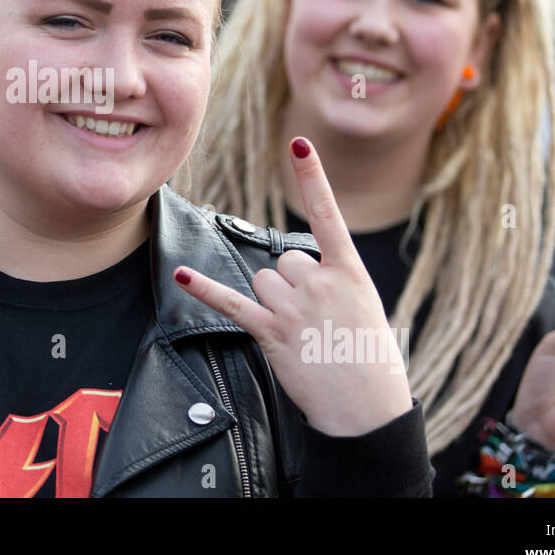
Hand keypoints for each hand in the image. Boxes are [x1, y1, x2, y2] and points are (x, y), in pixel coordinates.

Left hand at [173, 137, 412, 435]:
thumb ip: (332, 281)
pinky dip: (206, 290)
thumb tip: (295, 271)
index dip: (312, 176)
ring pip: (263, 280)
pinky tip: (183, 275)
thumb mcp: (364, 309)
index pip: (328, 215)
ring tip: (300, 332)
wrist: (368, 412)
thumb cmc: (370, 361)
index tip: (298, 142)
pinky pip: (233, 303)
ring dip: (273, 301)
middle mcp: (321, 283)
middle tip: (316, 320)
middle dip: (293, 284)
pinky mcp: (273, 332)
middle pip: (285, 259)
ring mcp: (295, 308)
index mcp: (351, 273)